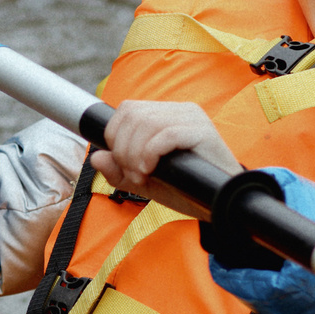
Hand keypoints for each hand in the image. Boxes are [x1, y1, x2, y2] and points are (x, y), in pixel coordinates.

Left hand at [92, 100, 241, 211]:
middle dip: (123, 149)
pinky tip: (151, 170)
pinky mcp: (204, 131)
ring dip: (136, 154)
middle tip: (134, 175)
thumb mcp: (145, 182)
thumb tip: (96, 157)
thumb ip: (118, 172)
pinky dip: (151, 153)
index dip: (115, 137)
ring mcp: (193, 118)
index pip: (127, 110)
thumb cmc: (186, 190)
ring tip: (143, 176)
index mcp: (166, 114)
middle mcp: (180, 110)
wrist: (219, 204)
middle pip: (133, 115)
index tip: (124, 166)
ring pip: (147, 123)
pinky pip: (166, 134)